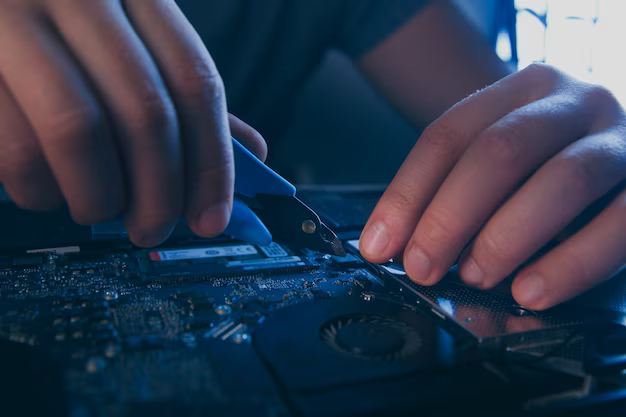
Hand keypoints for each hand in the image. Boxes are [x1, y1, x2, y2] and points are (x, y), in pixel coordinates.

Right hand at [0, 0, 265, 246]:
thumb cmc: (63, 33)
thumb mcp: (130, 45)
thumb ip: (182, 94)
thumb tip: (252, 152)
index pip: (195, 82)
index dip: (212, 164)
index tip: (213, 219)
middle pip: (145, 112)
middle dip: (158, 193)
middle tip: (151, 229)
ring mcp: (13, 20)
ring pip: (78, 132)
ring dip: (98, 197)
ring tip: (96, 208)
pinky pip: (15, 148)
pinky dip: (40, 189)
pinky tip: (48, 189)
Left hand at [360, 63, 625, 309]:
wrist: (622, 145)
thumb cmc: (545, 159)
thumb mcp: (498, 157)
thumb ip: (454, 188)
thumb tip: (399, 244)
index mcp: (520, 90)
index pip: (448, 136)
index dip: (407, 194)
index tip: (380, 244)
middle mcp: (572, 103)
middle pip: (499, 152)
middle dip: (450, 217)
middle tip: (422, 266)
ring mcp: (618, 140)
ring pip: (561, 181)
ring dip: (505, 237)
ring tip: (475, 277)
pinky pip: (616, 227)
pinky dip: (569, 264)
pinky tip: (530, 291)